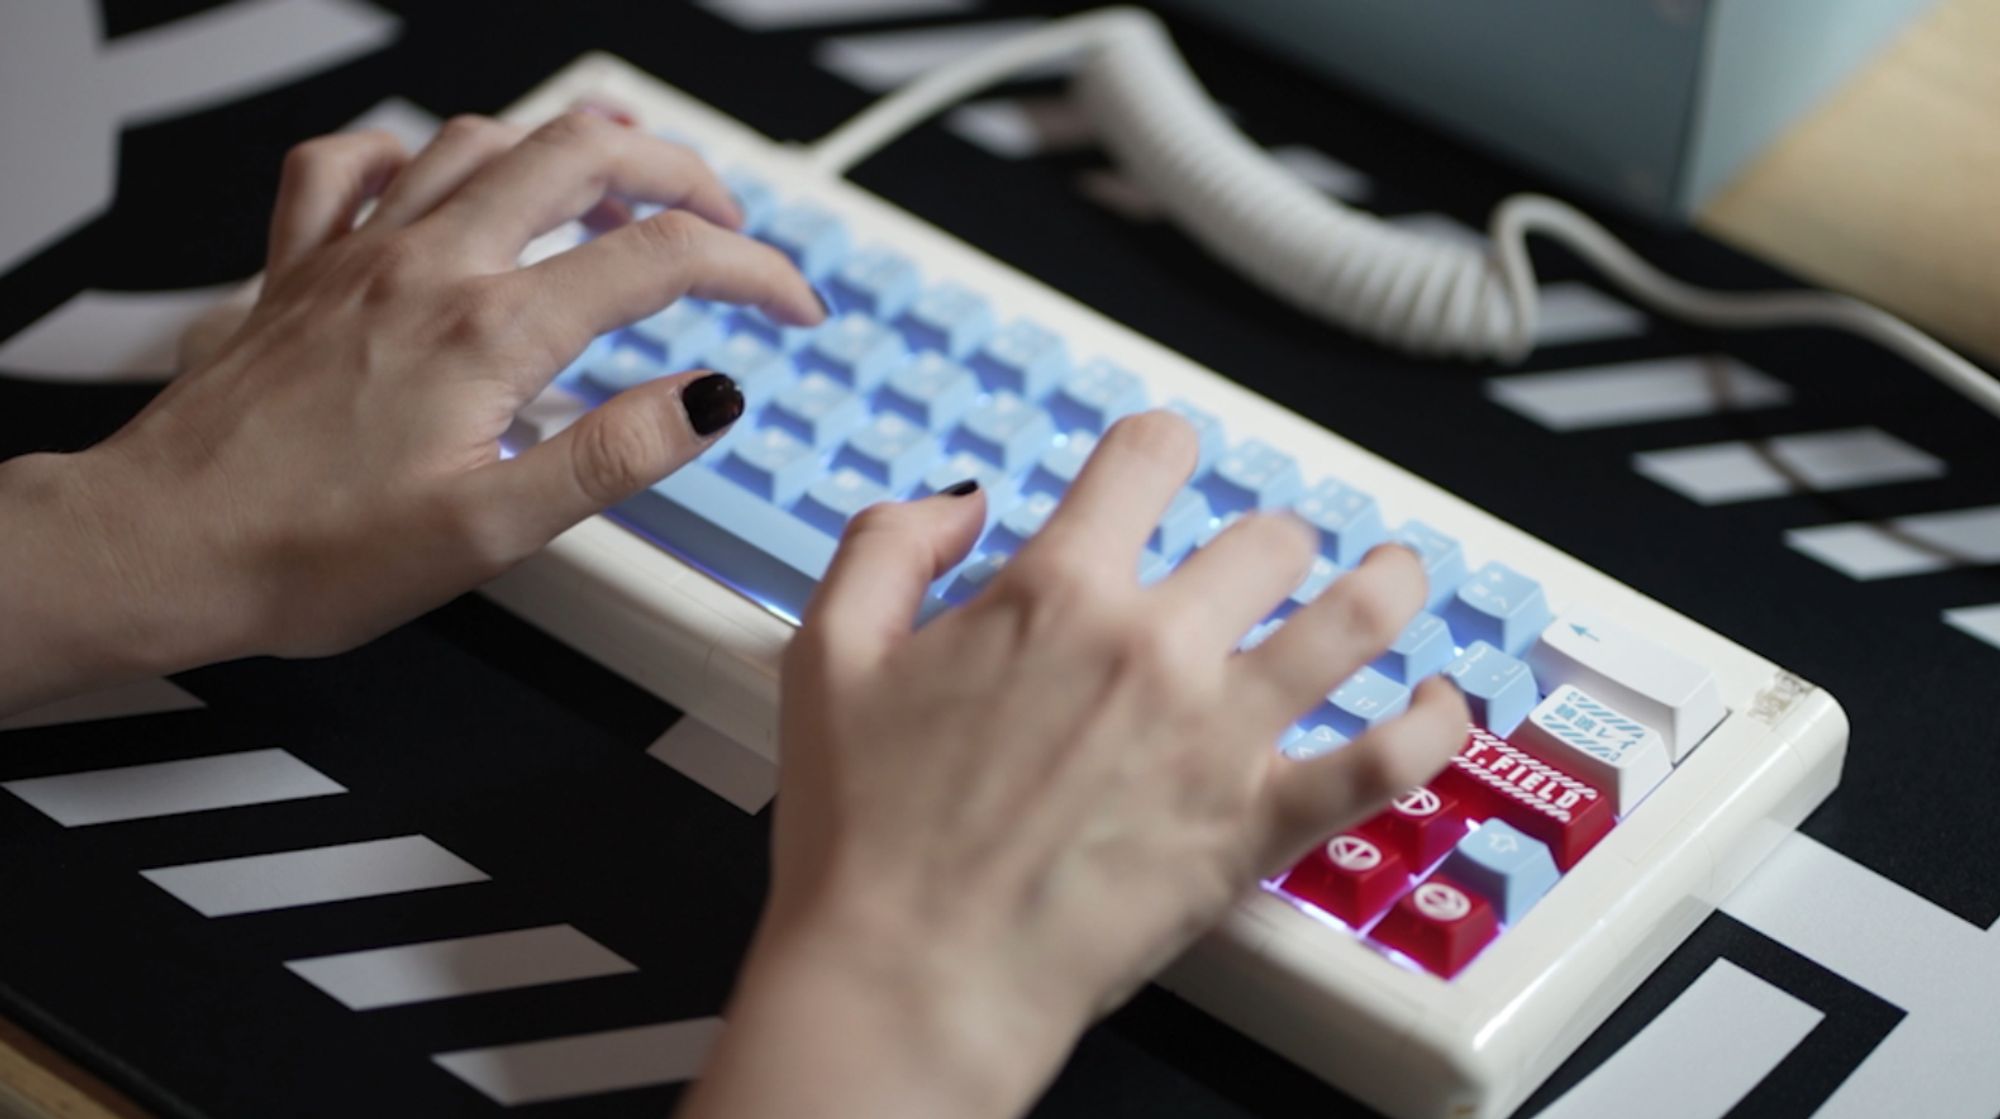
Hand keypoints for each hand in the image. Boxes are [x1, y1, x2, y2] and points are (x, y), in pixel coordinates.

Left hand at [0, 112, 822, 711]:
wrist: (159, 548)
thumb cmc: (306, 555)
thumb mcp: (489, 535)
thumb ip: (611, 457)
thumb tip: (710, 401)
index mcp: (487, 333)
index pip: (659, 260)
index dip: (752, 272)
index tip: (791, 304)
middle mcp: (426, 269)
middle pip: (581, 158)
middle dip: (679, 173)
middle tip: (725, 221)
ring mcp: (357, 254)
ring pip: (481, 140)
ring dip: (566, 147)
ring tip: (617, 180)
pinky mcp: (299, 269)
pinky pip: (351, 164)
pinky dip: (412, 154)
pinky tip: (439, 180)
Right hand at [683, 413, 1467, 1118]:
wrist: (911, 976)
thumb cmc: (865, 834)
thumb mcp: (830, 654)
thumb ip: (891, 545)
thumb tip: (965, 502)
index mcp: (1056, 590)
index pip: (1149, 457)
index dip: (1162, 447)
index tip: (1169, 462)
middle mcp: (1153, 643)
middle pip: (1264, 539)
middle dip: (1266, 538)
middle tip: (1264, 561)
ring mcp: (1218, 731)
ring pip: (1354, 619)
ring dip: (1388, 585)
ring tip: (1397, 577)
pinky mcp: (1257, 824)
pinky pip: (1385, 760)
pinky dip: (1432, 726)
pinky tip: (1443, 704)